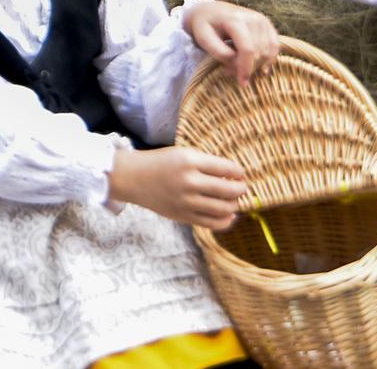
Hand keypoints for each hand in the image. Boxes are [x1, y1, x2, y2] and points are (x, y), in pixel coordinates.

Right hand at [108, 145, 246, 229]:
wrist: (134, 178)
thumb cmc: (161, 163)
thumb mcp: (183, 153)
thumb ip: (207, 164)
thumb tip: (233, 177)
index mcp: (190, 161)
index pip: (226, 168)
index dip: (238, 172)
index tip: (240, 173)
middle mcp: (190, 182)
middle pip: (228, 189)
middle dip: (240, 189)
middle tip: (241, 187)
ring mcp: (187, 202)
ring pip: (223, 208)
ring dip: (234, 204)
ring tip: (234, 200)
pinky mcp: (183, 216)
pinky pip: (212, 223)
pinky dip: (226, 220)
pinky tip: (229, 214)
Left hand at [184, 0, 281, 86]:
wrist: (211, 11)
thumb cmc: (204, 26)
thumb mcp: (203, 37)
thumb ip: (217, 50)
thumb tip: (233, 59)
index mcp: (235, 19)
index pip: (248, 49)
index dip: (246, 69)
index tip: (242, 83)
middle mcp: (253, 18)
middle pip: (259, 52)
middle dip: (247, 67)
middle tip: (229, 71)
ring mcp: (262, 20)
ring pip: (268, 51)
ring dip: (257, 65)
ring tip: (238, 66)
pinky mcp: (267, 24)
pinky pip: (275, 46)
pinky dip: (268, 58)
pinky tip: (259, 67)